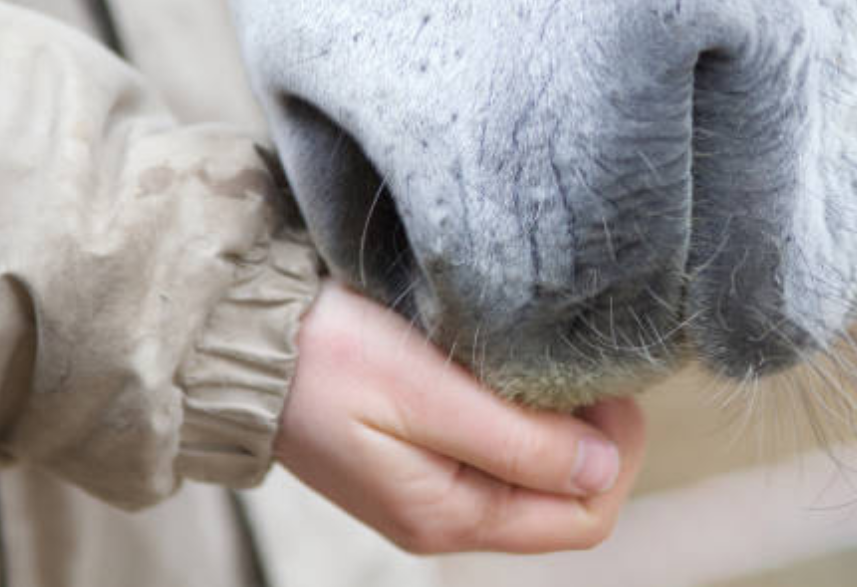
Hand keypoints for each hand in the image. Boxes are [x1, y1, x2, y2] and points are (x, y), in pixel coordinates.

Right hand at [275, 281, 646, 554]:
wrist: (241, 339)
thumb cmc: (327, 358)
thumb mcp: (425, 393)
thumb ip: (516, 440)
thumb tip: (602, 469)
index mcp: (450, 514)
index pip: (583, 518)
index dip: (615, 456)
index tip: (610, 389)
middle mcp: (445, 516)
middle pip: (566, 503)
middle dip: (597, 440)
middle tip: (588, 370)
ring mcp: (430, 489)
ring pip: (537, 476)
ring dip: (562, 425)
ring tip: (553, 365)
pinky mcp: (417, 456)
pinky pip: (501, 453)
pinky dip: (525, 416)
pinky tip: (517, 372)